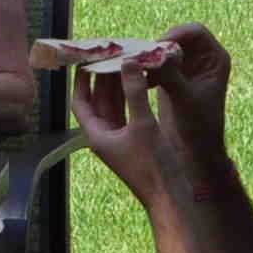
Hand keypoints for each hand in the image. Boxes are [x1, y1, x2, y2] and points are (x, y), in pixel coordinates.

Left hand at [74, 55, 164, 196]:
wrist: (171, 198)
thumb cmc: (154, 166)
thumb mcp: (143, 125)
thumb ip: (135, 92)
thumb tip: (127, 63)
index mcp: (96, 135)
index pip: (81, 101)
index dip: (82, 80)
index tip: (87, 59)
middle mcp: (105, 136)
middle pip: (98, 101)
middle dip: (103, 79)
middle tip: (111, 55)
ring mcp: (121, 139)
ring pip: (115, 106)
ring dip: (119, 86)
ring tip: (127, 62)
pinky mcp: (137, 141)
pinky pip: (129, 113)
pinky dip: (133, 97)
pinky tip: (142, 82)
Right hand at [146, 24, 230, 143]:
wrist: (195, 152)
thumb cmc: (198, 127)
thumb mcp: (184, 98)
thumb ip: (171, 74)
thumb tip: (156, 51)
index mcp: (215, 59)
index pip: (195, 32)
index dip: (176, 35)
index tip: (157, 48)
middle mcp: (203, 59)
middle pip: (176, 36)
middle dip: (158, 46)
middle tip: (142, 58)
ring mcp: (187, 67)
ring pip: (164, 48)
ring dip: (150, 57)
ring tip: (139, 70)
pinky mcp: (171, 77)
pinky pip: (156, 62)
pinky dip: (147, 68)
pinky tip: (141, 81)